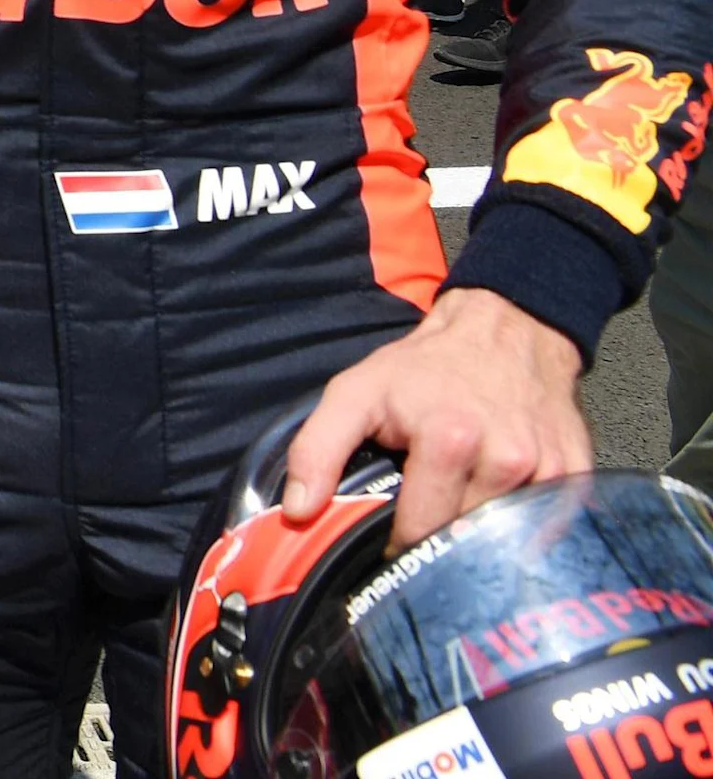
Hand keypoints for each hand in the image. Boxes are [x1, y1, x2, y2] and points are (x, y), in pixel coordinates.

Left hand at [286, 287, 587, 547]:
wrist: (508, 329)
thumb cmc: (426, 368)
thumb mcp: (355, 392)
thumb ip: (317, 449)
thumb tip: (300, 511)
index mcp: (448, 441)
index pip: (420, 531)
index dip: (400, 545)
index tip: (389, 546)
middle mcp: (506, 459)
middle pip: (464, 537)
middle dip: (441, 539)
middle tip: (427, 522)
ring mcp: (547, 468)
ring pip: (505, 535)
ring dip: (481, 531)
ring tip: (461, 508)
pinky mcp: (575, 471)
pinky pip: (547, 524)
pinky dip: (523, 525)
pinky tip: (502, 506)